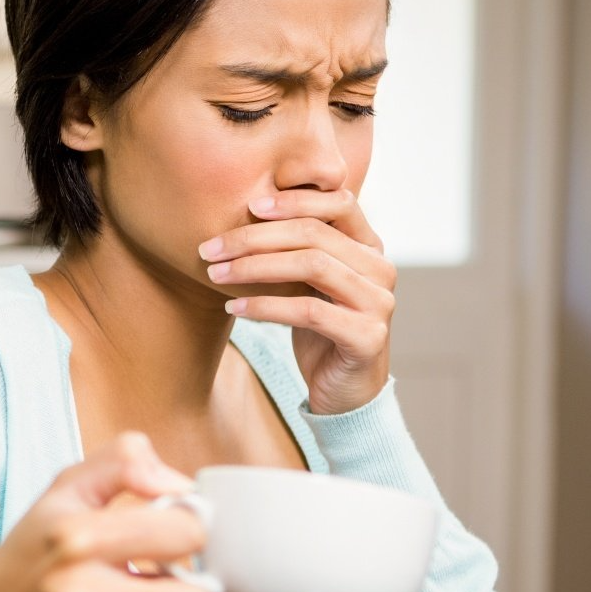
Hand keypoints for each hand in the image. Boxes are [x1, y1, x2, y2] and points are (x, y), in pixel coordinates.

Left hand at [200, 188, 396, 415]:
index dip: (295, 199)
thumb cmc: (320, 330)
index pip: (339, 203)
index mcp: (369, 248)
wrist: (344, 391)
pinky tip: (235, 307)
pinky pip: (309, 311)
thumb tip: (247, 213)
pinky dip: (266, 306)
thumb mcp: (308, 284)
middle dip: (255, 237)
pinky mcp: (367, 337)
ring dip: (254, 268)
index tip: (250, 206)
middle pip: (315, 234)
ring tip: (215, 274)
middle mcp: (380, 269)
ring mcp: (379, 303)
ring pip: (312, 266)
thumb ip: (297, 250)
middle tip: (210, 248)